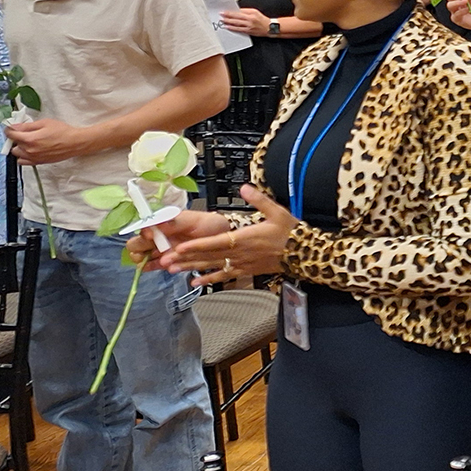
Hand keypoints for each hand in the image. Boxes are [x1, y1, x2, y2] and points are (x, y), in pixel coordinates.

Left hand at [5, 118, 98, 163]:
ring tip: (28, 142)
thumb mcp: (45, 123)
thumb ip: (27, 126)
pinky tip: (30, 150)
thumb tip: (14, 126)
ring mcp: (33, 158)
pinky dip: (23, 156)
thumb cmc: (63, 131)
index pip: (11, 134)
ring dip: (19, 147)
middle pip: (12, 144)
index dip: (9, 129)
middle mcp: (29, 150)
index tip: (11, 127)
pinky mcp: (38, 162)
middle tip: (24, 133)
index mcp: (30, 139)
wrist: (75, 143)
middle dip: (16, 138)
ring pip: (16, 153)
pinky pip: (22, 161)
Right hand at [129, 208, 230, 263]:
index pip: (140, 229)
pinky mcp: (169, 261)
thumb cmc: (208, 224)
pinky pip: (155, 266)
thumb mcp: (192, 219)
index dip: (142, 233)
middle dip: (139, 249)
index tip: (150, 236)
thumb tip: (154, 223)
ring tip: (163, 259)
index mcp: (162, 224)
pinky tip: (160, 266)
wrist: (223, 237)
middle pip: (136, 245)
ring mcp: (162, 250)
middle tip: (152, 249)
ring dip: (146, 260)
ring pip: (142, 257)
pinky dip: (153, 267)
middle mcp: (158, 237)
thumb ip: (172, 222)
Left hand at [155, 185, 297, 284]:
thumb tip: (244, 187)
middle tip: (166, 260)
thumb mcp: (277, 212)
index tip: (180, 248)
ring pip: (213, 266)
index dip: (197, 246)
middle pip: (209, 256)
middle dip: (187, 258)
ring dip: (192, 268)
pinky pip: (224, 276)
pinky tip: (196, 283)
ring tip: (173, 270)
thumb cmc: (291, 232)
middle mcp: (240, 253)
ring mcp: (242, 264)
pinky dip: (209, 279)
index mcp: (245, 238)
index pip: (216, 243)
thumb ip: (259, 199)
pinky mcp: (246, 270)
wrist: (304, 253)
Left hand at [217, 7, 269, 35]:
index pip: (239, 11)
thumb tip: (237, 11)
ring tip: (223, 20)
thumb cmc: (262, 19)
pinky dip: (232, 28)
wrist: (269, 27)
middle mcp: (250, 19)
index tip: (225, 11)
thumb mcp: (255, 12)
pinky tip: (228, 27)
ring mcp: (249, 25)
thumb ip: (246, 11)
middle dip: (228, 16)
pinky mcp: (248, 31)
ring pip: (237, 23)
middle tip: (221, 15)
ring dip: (229, 22)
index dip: (231, 11)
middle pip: (237, 17)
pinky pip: (239, 29)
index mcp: (251, 13)